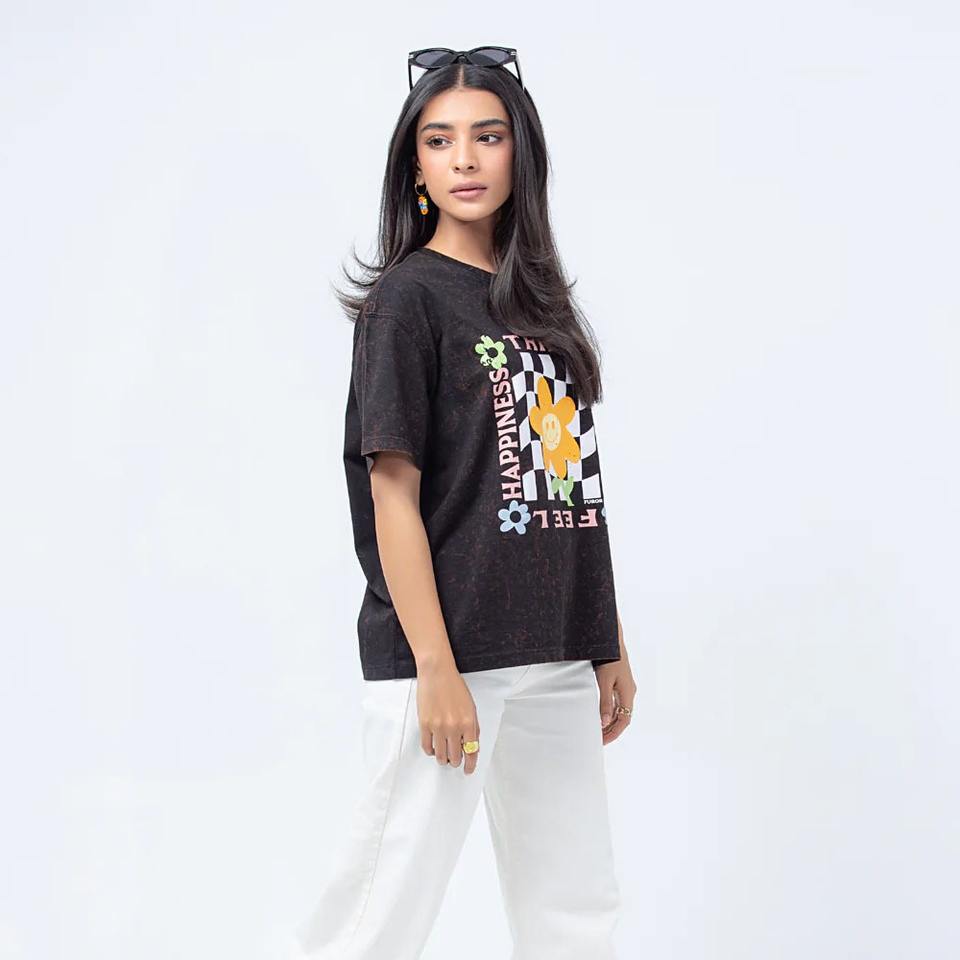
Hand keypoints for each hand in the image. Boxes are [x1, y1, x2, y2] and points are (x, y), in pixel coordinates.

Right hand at [415, 658, 480, 774]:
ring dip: (444, 759)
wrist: (437, 672)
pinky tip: (433, 748)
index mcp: (468, 722)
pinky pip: (427, 747)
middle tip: (455, 760)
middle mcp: (454, 727)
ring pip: (441, 756)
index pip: (472, 752)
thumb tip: (471, 745)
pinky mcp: (424, 724)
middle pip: (455, 757)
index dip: (470, 765)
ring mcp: (438, 727)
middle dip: (456, 761)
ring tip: (444, 756)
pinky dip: (431, 751)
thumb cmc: (454, 686)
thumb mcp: (471, 706)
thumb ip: (473, 727)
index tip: (468, 769)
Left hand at [595, 618, 635, 744]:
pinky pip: (617, 703)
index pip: (624, 721)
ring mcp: (625, 688)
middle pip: (623, 718)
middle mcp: (629, 692)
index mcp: (628, 694)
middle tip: (598, 741)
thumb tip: (604, 722)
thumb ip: (605, 702)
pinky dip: (610, 712)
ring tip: (598, 731)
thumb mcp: (604, 681)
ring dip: (610, 722)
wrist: (612, 640)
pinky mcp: (620, 683)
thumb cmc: (609, 658)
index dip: (613, 734)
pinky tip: (602, 715)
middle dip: (611, 731)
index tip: (602, 742)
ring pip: (620, 711)